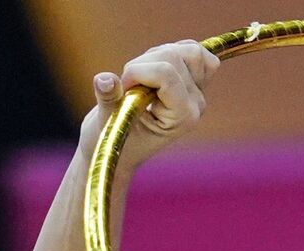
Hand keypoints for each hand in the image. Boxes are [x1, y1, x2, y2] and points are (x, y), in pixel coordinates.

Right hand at [77, 39, 220, 169]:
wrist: (125, 148)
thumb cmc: (116, 140)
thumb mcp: (107, 122)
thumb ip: (108, 99)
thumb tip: (104, 79)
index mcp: (182, 117)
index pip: (166, 73)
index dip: (137, 72)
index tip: (123, 88)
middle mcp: (196, 104)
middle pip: (176, 56)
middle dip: (144, 63)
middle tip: (130, 85)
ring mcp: (199, 93)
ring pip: (189, 49)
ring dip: (158, 55)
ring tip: (142, 78)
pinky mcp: (196, 82)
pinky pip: (196, 52)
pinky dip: (173, 51)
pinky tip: (157, 68)